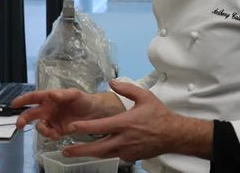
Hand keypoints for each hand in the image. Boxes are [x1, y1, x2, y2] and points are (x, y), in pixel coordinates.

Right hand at [11, 88, 122, 139]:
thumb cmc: (86, 100)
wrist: (98, 114)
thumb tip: (50, 94)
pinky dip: (49, 136)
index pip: (34, 97)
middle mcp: (49, 108)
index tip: (13, 104)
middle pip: (32, 113)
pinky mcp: (58, 130)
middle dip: (24, 118)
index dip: (23, 100)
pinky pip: (49, 133)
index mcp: (51, 97)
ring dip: (41, 130)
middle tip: (19, 125)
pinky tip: (55, 136)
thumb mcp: (76, 95)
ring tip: (50, 133)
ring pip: (40, 125)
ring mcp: (53, 120)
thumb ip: (63, 95)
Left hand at [61, 80, 212, 162]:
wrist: (174, 135)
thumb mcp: (144, 96)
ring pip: (104, 154)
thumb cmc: (159, 115)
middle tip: (65, 150)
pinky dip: (104, 153)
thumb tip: (111, 82)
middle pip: (98, 147)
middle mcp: (124, 139)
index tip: (71, 127)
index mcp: (125, 123)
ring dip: (88, 154)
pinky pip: (114, 156)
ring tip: (73, 153)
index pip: (100, 126)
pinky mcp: (131, 157)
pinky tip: (96, 150)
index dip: (84, 127)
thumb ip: (126, 88)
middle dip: (80, 150)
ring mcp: (127, 150)